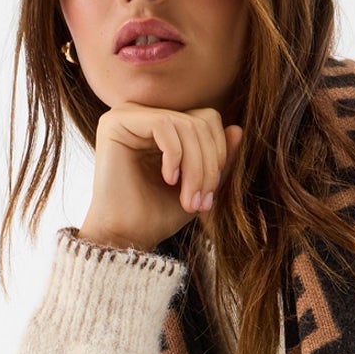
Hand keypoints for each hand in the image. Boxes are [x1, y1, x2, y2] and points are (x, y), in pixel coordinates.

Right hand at [79, 101, 242, 251]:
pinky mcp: (115, 121)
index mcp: (164, 127)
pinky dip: (174, 155)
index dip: (219, 155)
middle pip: (200, 122)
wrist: (125, 238)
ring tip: (188, 200)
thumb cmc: (157, 216)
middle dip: (208, 166)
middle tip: (201, 203)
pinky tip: (168, 180)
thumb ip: (218, 160)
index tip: (210, 196)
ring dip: (195, 168)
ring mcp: (128, 115)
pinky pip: (164, 124)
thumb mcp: (199, 187)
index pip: (207, 121)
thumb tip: (238, 129)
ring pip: (186, 124)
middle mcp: (145, 115)